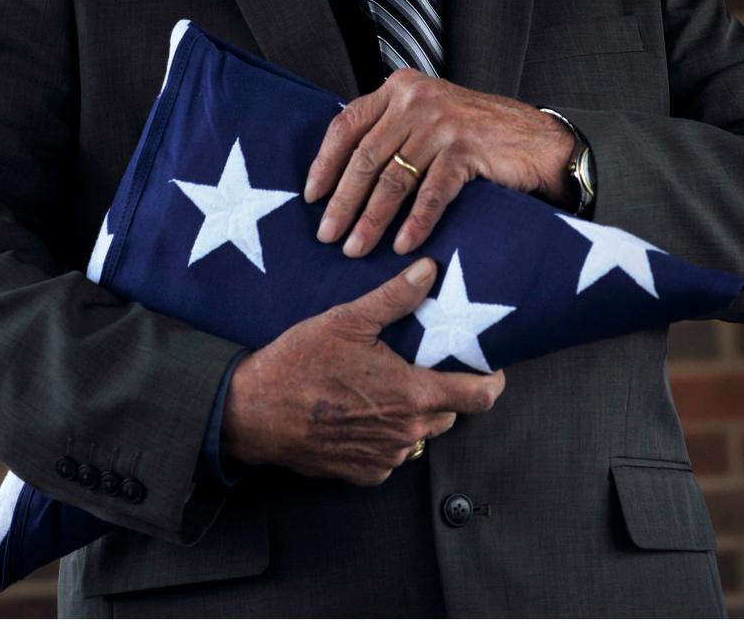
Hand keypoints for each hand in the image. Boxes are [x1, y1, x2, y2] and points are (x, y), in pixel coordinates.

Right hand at [220, 258, 505, 485]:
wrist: (252, 412)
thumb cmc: (298, 363)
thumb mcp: (347, 320)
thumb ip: (395, 298)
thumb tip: (429, 270)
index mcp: (410, 396)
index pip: (479, 397)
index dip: (491, 380)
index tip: (488, 365)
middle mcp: (405, 434)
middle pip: (449, 413)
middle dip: (441, 389)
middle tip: (418, 363)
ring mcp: (384, 458)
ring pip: (420, 434)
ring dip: (411, 412)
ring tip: (382, 384)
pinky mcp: (363, 473)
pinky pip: (391, 453)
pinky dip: (385, 433)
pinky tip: (360, 409)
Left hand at [305, 69, 574, 256]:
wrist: (537, 140)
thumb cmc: (478, 134)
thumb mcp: (428, 116)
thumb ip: (391, 129)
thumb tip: (342, 171)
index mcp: (399, 88)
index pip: (346, 124)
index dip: (324, 163)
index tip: (311, 196)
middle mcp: (415, 99)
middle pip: (365, 157)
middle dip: (342, 201)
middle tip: (327, 235)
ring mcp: (441, 121)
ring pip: (393, 178)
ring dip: (371, 219)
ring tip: (356, 248)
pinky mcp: (465, 148)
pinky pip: (430, 193)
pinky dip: (415, 223)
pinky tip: (403, 245)